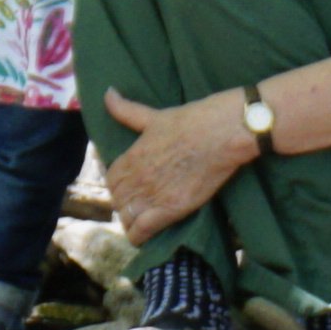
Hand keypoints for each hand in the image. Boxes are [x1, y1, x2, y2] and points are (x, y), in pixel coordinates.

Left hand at [100, 85, 249, 232]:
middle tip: (138, 203)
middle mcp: (137, 177)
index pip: (111, 179)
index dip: (118, 185)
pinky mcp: (172, 209)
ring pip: (128, 217)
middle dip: (125, 203)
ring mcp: (153, 194)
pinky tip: (143, 236)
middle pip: (119, 200)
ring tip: (141, 220)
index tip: (127, 187)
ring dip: (131, 220)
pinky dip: (139, 236)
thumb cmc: (192, 120)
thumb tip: (107, 93)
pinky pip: (143, 230)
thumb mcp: (154, 115)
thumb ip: (126, 110)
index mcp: (131, 155)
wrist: (223, 133)